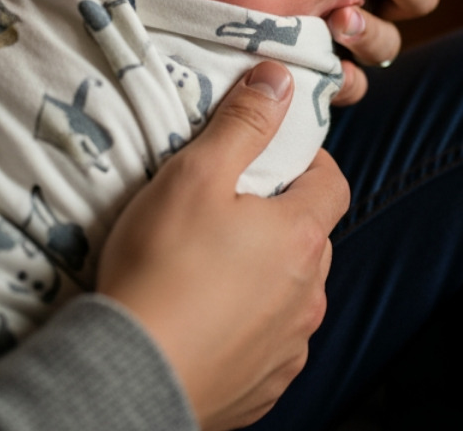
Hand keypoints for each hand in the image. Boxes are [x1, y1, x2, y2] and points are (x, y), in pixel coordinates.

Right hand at [97, 62, 348, 429]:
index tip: (272, 158)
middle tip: (229, 209)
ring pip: (295, 293)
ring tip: (212, 268)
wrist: (129, 371)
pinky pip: (270, 343)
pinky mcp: (265, 384)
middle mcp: (310, 294)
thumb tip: (280, 78)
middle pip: (313, 238)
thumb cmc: (160, 268)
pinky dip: (250, 326)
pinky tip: (208, 318)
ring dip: (269, 275)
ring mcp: (291, 344)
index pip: (332, 183)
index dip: (307, 162)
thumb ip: (244, 122)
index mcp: (301, 237)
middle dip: (283, 217)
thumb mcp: (196, 174)